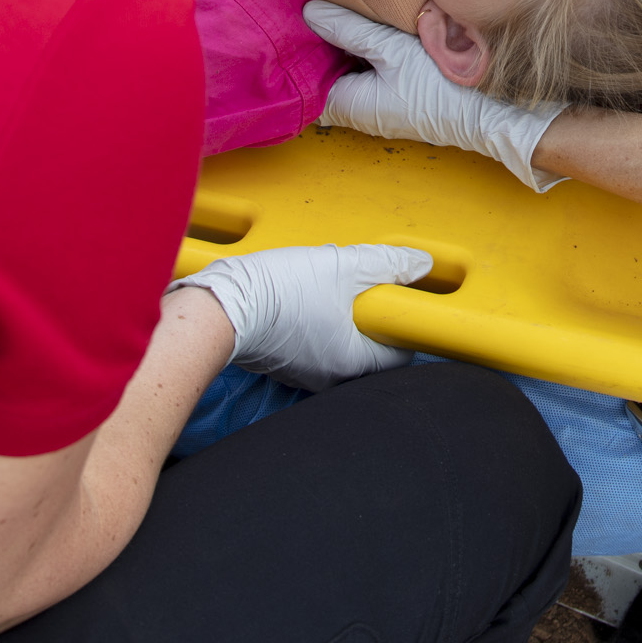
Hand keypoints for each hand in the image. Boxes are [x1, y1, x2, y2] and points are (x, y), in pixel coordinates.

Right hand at [176, 243, 430, 390]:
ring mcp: (307, 375)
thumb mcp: (342, 266)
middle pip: (372, 350)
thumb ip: (386, 264)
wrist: (221, 306)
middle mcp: (333, 378)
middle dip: (372, 319)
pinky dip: (320, 326)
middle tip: (362, 288)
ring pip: (343, 347)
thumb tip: (420, 264)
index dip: (404, 322)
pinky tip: (306, 300)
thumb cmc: (279, 290)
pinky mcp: (286, 365)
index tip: (399, 298)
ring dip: (345, 321)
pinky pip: (317, 347)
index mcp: (353, 362)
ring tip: (330, 289)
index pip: (400, 352)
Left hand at [305, 0, 564, 191]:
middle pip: (325, 75)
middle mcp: (359, 111)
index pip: (304, 82)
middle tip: (309, 6)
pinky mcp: (397, 98)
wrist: (488, 113)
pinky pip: (369, 72)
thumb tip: (309, 12)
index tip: (289, 23)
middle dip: (318, 46)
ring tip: (334, 8)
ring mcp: (379, 105)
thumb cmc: (439, 88)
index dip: (296, 54)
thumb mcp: (390, 49)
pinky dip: (363, 51)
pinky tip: (368, 25)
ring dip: (343, 46)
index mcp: (348, 105)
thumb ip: (349, 29)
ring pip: (348, 71)